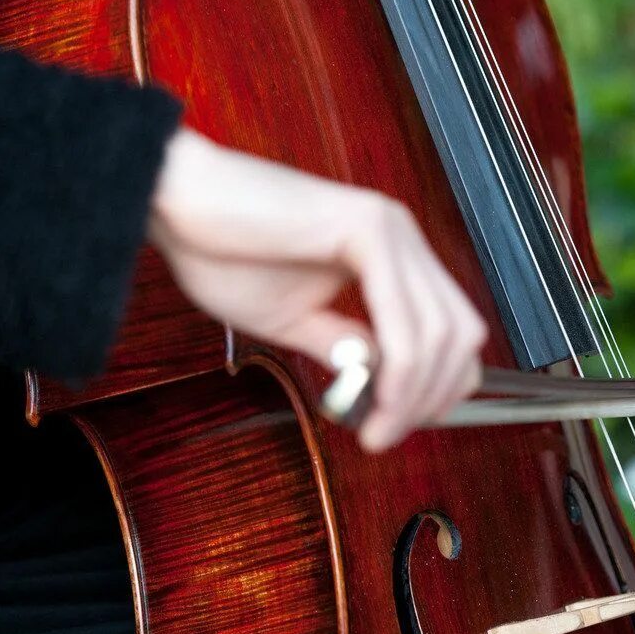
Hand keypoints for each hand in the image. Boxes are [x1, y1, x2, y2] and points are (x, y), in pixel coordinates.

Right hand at [149, 129, 487, 451]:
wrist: (172, 199)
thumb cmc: (222, 251)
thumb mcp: (295, 320)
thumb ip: (347, 348)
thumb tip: (383, 387)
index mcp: (393, 255)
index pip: (452, 331)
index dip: (437, 389)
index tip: (393, 425)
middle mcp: (403, 237)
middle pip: (462, 335)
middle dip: (432, 399)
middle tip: (385, 434)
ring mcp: (391, 227)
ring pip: (441, 332)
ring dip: (413, 395)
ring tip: (375, 428)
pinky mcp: (367, 228)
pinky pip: (404, 319)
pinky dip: (398, 372)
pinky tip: (372, 399)